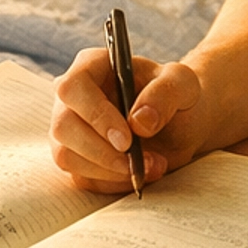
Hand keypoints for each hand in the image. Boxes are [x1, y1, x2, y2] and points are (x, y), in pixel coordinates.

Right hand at [50, 45, 206, 189]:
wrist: (178, 124)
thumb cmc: (175, 95)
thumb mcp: (183, 84)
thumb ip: (165, 93)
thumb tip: (139, 121)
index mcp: (91, 66)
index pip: (73, 88)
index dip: (95, 115)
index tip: (126, 140)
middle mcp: (72, 98)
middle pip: (64, 127)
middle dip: (103, 152)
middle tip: (141, 161)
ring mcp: (69, 129)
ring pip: (67, 156)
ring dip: (110, 170)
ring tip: (152, 166)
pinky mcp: (76, 158)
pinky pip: (82, 177)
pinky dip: (114, 181)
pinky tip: (141, 172)